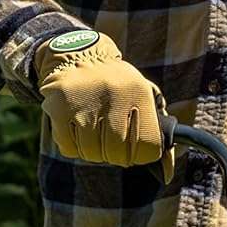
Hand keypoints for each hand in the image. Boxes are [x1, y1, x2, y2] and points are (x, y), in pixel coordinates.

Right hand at [37, 29, 173, 178]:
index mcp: (139, 91)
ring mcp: (84, 98)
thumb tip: (168, 173)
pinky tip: (74, 124)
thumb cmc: (117, 88)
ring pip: (92, 154)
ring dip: (92, 149)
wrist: (79, 53)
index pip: (148, 149)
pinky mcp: (58, 106)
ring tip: (91, 127)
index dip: (140, 153)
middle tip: (108, 135)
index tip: (134, 144)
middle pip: (119, 155)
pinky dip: (72, 145)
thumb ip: (158, 134)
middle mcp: (113, 92)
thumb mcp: (143, 100)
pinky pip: (69, 148)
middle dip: (115, 153)